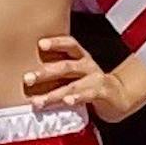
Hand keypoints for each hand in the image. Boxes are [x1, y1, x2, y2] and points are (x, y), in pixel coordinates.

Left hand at [25, 36, 143, 123]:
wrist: (118, 97)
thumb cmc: (90, 84)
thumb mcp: (75, 74)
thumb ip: (58, 73)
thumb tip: (29, 75)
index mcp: (81, 57)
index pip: (69, 44)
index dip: (56, 42)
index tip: (40, 43)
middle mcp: (88, 65)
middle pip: (66, 66)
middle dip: (45, 73)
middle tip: (27, 79)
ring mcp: (97, 79)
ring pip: (73, 85)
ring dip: (54, 94)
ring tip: (38, 101)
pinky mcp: (103, 92)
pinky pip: (88, 94)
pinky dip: (77, 98)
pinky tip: (67, 101)